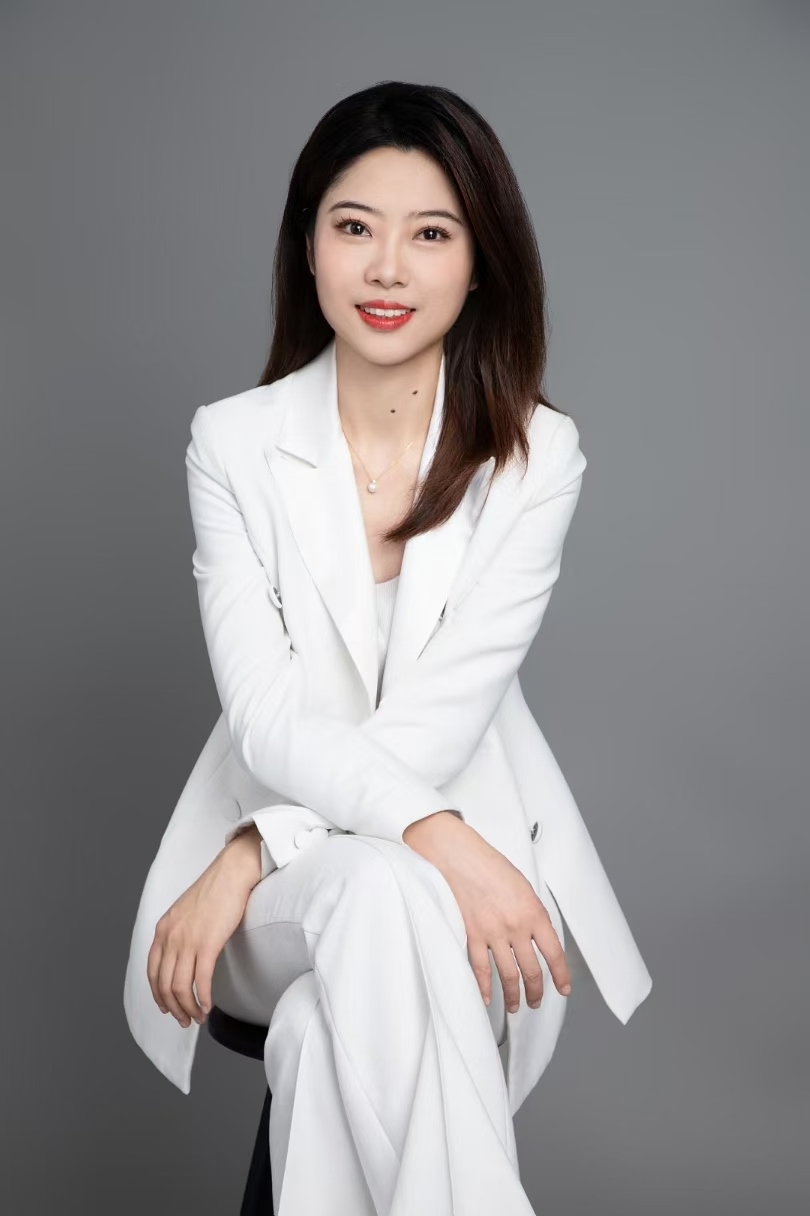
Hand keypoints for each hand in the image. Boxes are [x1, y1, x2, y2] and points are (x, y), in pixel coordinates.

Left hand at [146, 829, 261, 1026]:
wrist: (232, 872)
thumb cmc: (215, 889)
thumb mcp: (186, 911)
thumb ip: (179, 932)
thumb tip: (184, 955)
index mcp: (163, 929)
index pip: (152, 971)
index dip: (157, 994)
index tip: (166, 1006)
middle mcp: (171, 937)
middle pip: (164, 984)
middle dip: (173, 1007)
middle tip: (184, 1020)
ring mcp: (188, 941)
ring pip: (180, 987)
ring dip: (188, 1008)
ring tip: (197, 1017)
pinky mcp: (208, 944)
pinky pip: (201, 981)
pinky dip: (203, 999)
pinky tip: (208, 1006)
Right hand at [403, 813, 570, 1013]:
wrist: (461, 857)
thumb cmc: (491, 866)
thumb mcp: (524, 887)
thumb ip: (532, 914)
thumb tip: (537, 937)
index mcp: (534, 913)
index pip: (554, 953)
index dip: (561, 976)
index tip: (563, 989)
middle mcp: (516, 927)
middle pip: (532, 970)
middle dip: (536, 992)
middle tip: (536, 1002)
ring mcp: (493, 934)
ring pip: (508, 975)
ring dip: (514, 995)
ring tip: (516, 1006)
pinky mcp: (471, 935)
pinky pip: (480, 969)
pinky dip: (484, 987)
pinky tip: (487, 999)